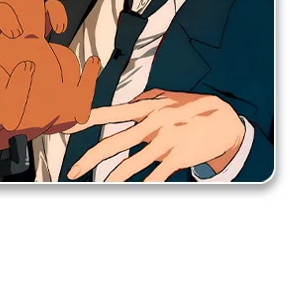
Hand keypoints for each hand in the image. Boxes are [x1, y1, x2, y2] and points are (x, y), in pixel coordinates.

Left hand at [65, 90, 247, 182]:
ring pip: (130, 165)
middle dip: (89, 159)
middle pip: (113, 143)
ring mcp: (165, 141)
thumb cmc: (194, 107)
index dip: (86, 119)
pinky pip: (153, 177)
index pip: (110, 112)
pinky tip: (130, 193)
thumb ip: (146, 100)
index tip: (66, 126)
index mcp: (148, 106)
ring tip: (99, 188)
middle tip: (73, 170)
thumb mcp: (169, 97)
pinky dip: (141, 187)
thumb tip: (129, 102)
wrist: (225, 119)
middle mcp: (153, 122)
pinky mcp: (177, 158)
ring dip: (112, 180)